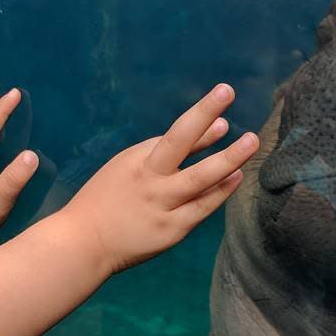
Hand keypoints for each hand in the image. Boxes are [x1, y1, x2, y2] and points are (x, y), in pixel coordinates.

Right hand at [60, 84, 257, 274]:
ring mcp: (160, 206)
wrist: (83, 243)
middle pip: (179, 144)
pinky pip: (202, 208)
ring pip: (199, 180)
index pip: (176, 133)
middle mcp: (149, 180)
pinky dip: (221, 192)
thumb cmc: (109, 199)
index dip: (202, 112)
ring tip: (251, 141)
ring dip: (227, 159)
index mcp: (137, 161)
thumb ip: (176, 151)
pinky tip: (237, 177)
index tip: (224, 93)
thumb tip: (219, 127)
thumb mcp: (131, 167)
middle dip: (204, 118)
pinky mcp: (170, 231)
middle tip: (230, 95)